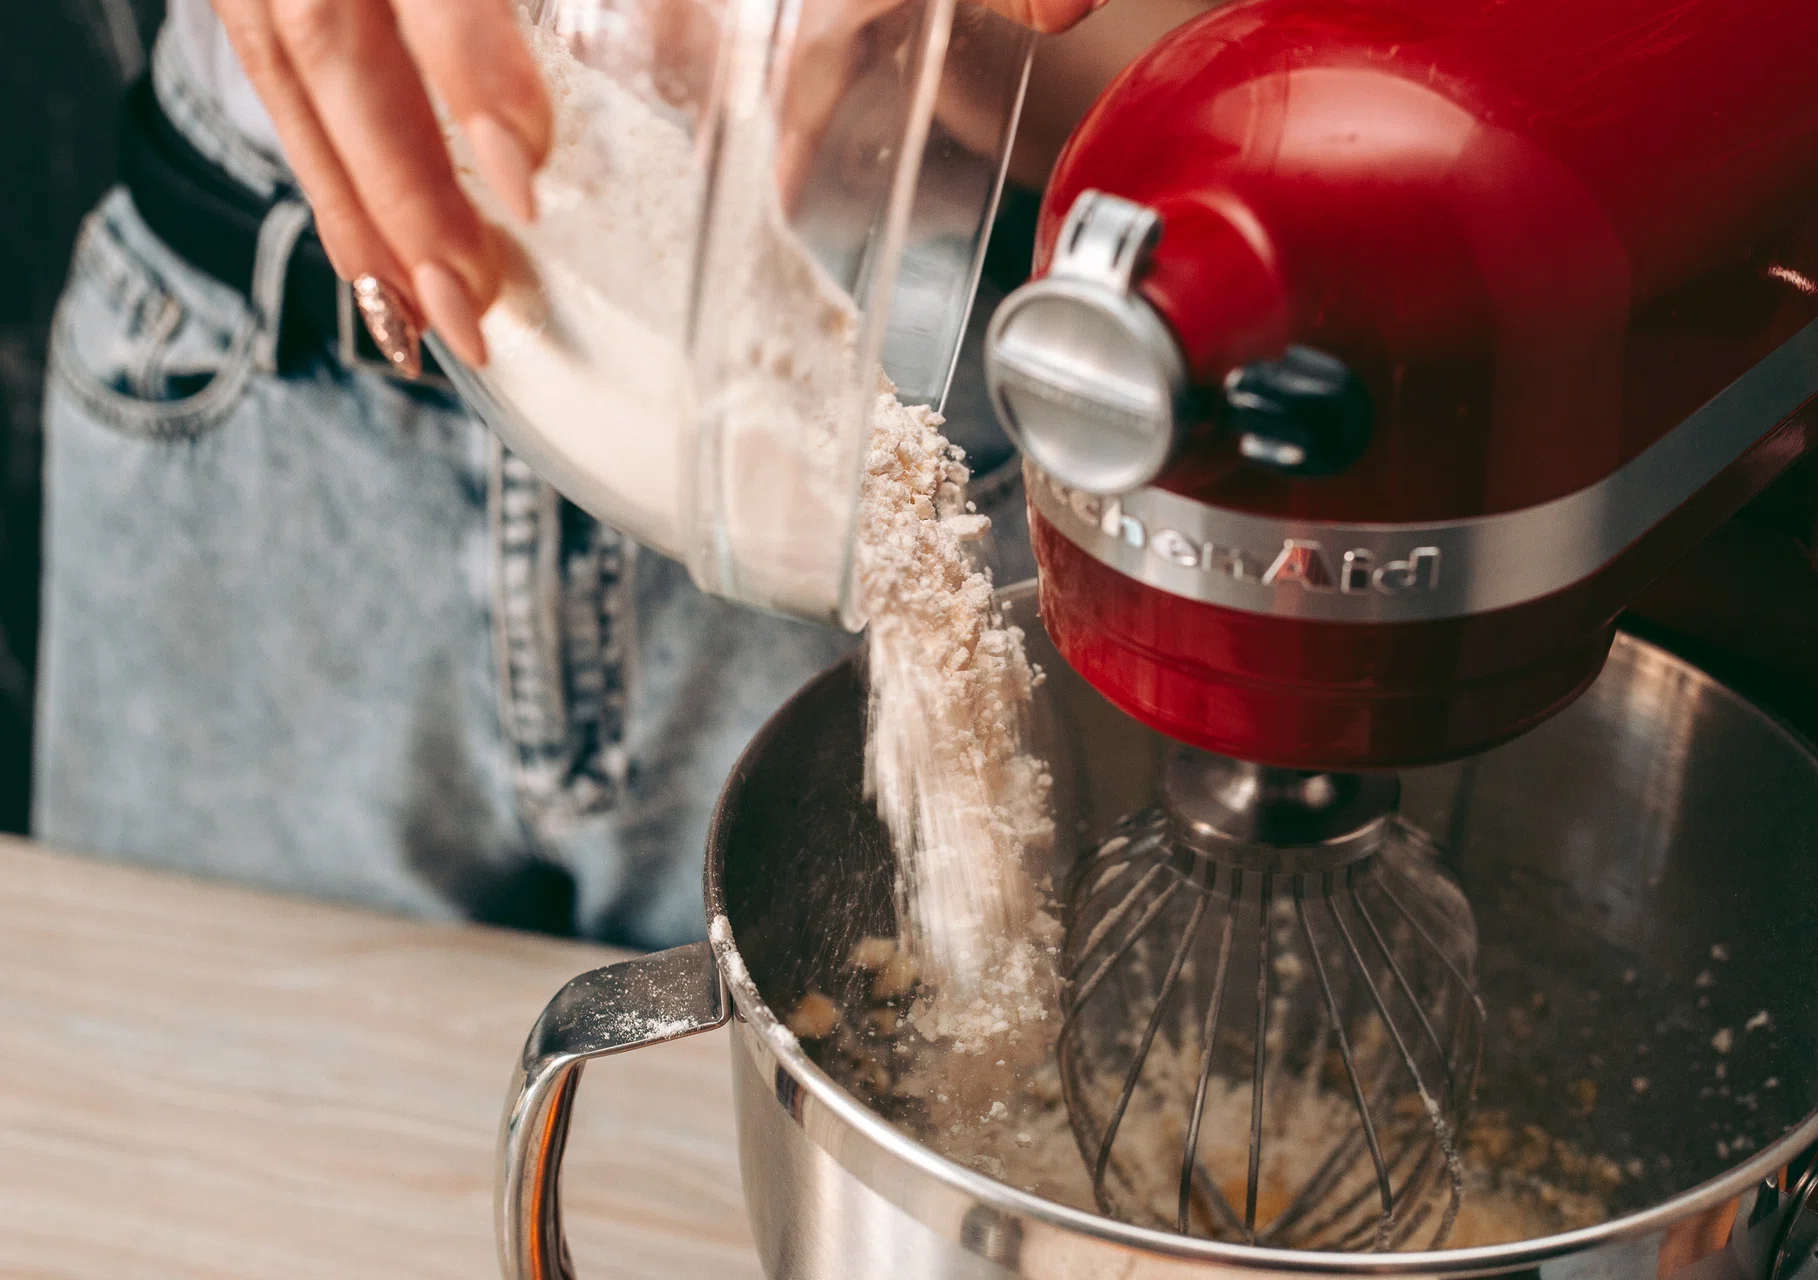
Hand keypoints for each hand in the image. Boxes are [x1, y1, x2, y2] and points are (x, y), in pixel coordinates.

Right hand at [211, 0, 1106, 369]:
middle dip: (394, 171)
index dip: (460, 51)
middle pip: (318, 14)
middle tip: (472, 294)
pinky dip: (311, 136)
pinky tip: (365, 223)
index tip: (528, 165)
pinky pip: (264, 30)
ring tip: (412, 303)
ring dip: (343, 181)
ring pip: (275, 35)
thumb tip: (1063, 1)